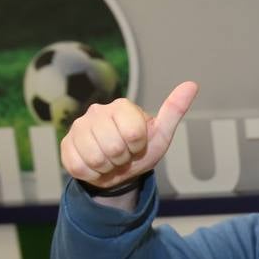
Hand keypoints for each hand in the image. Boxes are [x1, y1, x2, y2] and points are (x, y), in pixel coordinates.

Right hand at [60, 81, 198, 189]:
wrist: (118, 169)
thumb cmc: (141, 149)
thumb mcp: (161, 134)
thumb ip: (174, 110)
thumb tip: (192, 84)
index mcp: (122, 106)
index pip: (133, 134)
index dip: (138, 147)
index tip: (137, 145)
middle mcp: (97, 111)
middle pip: (113, 148)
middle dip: (123, 159)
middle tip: (123, 155)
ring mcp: (78, 127)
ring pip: (95, 159)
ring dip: (108, 167)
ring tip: (111, 160)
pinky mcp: (66, 145)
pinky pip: (79, 167)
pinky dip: (93, 174)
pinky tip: (97, 166)